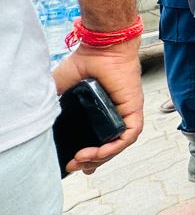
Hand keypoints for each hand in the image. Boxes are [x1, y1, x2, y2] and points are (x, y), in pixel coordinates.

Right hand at [51, 37, 143, 173]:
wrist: (101, 48)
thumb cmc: (84, 63)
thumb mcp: (61, 89)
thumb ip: (52, 105)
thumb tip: (40, 122)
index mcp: (100, 113)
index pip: (99, 142)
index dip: (89, 157)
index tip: (73, 163)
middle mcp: (115, 115)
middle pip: (109, 148)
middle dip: (92, 162)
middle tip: (74, 166)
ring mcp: (126, 113)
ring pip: (119, 145)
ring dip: (101, 157)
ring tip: (82, 160)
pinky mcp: (133, 109)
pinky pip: (128, 135)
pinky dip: (114, 147)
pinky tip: (98, 152)